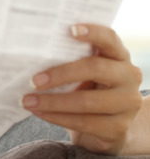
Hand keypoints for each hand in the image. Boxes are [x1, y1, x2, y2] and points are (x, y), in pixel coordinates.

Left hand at [21, 24, 144, 154]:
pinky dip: (57, 117)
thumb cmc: (87, 91)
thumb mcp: (83, 74)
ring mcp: (127, 104)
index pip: (109, 39)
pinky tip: (39, 113)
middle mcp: (129, 77)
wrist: (106, 128)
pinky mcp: (118, 128)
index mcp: (119, 56)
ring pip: (87, 101)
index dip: (93, 32)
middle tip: (33, 81)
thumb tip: (30, 56)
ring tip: (27, 101)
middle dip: (61, 74)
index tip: (70, 30)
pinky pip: (84, 122)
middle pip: (95, 68)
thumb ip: (69, 61)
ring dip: (52, 102)